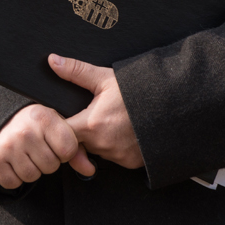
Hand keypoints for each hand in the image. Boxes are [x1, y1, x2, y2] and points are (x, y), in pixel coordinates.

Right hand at [0, 103, 94, 188]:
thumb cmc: (34, 126)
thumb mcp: (56, 128)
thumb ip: (77, 149)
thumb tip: (90, 170)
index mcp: (43, 116)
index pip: (68, 151)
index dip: (64, 152)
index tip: (54, 143)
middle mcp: (25, 130)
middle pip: (51, 166)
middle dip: (47, 162)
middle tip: (36, 148)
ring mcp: (7, 144)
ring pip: (32, 176)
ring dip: (31, 170)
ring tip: (24, 154)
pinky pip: (13, 183)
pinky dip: (14, 178)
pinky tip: (12, 162)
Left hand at [52, 54, 144, 170]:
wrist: (172, 107)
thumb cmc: (139, 92)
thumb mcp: (105, 78)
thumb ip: (76, 71)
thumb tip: (53, 61)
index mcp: (91, 124)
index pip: (60, 134)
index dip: (57, 128)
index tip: (62, 119)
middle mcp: (102, 145)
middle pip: (77, 143)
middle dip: (80, 131)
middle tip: (93, 114)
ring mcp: (116, 156)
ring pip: (95, 150)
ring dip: (97, 139)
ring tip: (111, 120)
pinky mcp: (129, 163)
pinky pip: (113, 157)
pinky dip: (114, 146)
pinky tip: (122, 131)